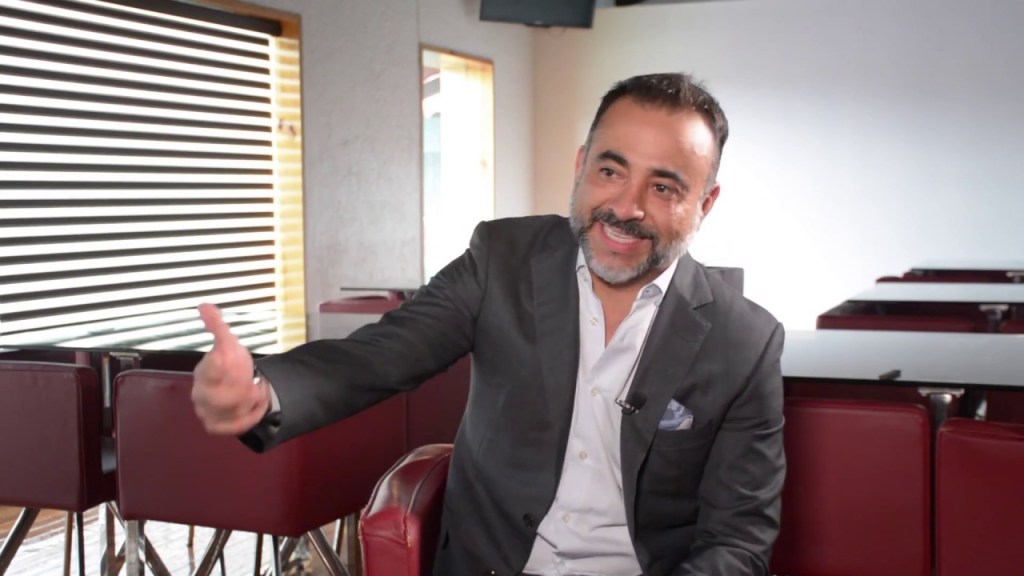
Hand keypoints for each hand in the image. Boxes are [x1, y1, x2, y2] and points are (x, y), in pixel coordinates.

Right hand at [192, 303, 269, 434]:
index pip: (209, 370)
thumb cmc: (230, 364)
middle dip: (242, 388)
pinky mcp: (217, 426)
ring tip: (257, 391)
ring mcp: (207, 412)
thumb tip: (204, 305)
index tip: (227, 358)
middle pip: (221, 397)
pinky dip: (251, 416)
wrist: (236, 388)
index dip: (219, 366)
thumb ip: (217, 325)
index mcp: (203, 372)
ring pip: (231, 412)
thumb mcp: (229, 343)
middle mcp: (200, 394)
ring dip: (250, 402)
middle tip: (253, 382)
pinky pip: (236, 426)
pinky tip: (257, 406)